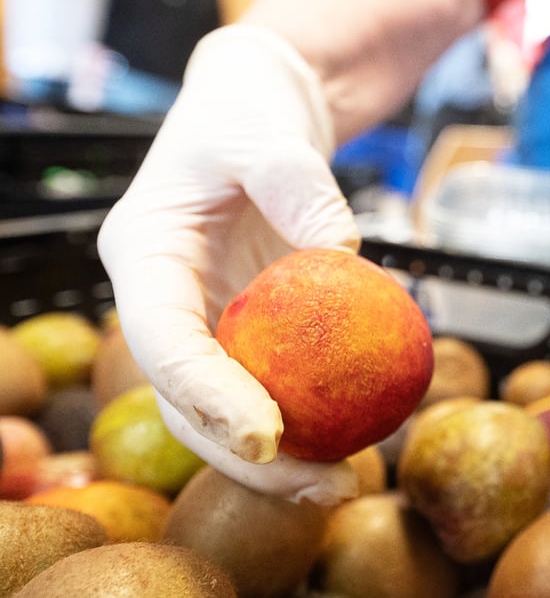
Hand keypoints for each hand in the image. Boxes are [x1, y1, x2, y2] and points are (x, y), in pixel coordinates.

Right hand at [97, 25, 360, 503]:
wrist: (253, 116)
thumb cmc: (248, 116)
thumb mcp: (268, 134)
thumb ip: (300, 184)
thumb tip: (344, 257)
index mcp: (145, 256)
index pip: (163, 341)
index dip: (208, 397)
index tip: (271, 437)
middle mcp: (164, 302)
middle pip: (185, 401)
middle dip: (246, 458)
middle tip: (323, 482)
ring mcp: (203, 321)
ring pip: (222, 410)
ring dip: (279, 461)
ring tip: (345, 483)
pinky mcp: (242, 330)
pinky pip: (267, 385)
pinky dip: (305, 420)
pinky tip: (354, 443)